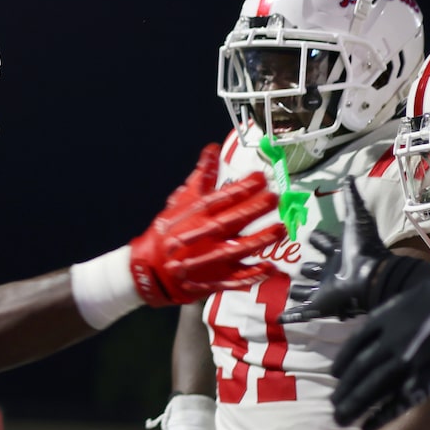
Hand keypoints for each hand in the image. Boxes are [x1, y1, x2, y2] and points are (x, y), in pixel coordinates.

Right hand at [130, 144, 285, 306]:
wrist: (150, 270)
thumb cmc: (168, 232)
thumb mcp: (180, 201)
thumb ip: (201, 177)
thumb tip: (212, 150)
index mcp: (194, 215)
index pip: (220, 198)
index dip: (241, 188)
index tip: (260, 178)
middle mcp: (202, 236)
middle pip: (231, 221)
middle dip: (254, 210)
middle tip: (274, 198)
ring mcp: (209, 260)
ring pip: (237, 249)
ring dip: (261, 240)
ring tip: (280, 229)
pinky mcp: (214, 280)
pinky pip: (236, 278)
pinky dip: (254, 274)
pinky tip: (271, 267)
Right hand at [281, 177, 394, 323]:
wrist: (369, 276)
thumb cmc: (363, 247)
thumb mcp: (356, 217)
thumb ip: (351, 197)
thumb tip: (348, 175)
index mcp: (339, 251)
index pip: (324, 243)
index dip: (317, 238)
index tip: (308, 235)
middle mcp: (330, 271)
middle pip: (314, 269)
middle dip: (305, 268)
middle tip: (295, 265)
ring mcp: (324, 289)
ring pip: (306, 291)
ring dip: (298, 292)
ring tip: (288, 291)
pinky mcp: (319, 305)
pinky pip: (301, 313)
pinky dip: (290, 317)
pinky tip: (278, 319)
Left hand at [330, 268, 429, 429]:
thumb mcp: (423, 291)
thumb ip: (405, 307)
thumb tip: (397, 314)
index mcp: (390, 315)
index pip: (357, 342)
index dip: (345, 361)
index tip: (336, 373)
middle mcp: (393, 338)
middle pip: (360, 369)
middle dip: (346, 389)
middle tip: (335, 405)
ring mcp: (410, 359)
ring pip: (372, 387)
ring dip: (355, 404)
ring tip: (341, 417)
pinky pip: (398, 400)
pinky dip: (381, 414)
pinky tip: (367, 424)